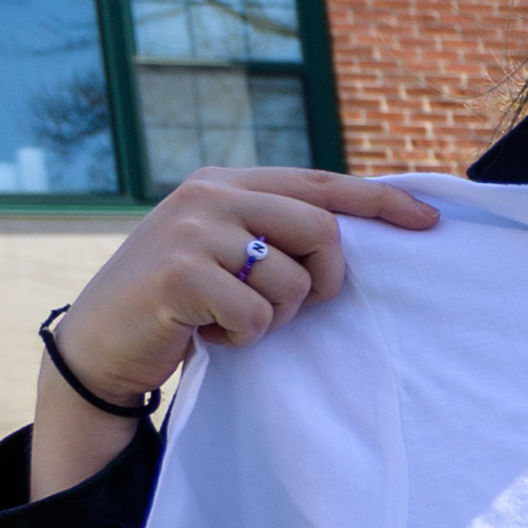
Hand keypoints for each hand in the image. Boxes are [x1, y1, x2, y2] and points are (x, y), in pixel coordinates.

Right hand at [59, 166, 441, 404]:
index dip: (380, 201)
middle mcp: (210, 195)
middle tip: (291, 307)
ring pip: (294, 279)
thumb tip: (350, 234)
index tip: (430, 221)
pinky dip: (244, 337)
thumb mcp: (223, 251)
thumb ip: (272, 232)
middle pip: (322, 230)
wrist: (97, 344)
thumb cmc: (175, 303)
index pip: (320, 183)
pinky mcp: (180, 274)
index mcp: (226, 183)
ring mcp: (192, 230)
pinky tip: (207, 332)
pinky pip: (257, 315)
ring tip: (231, 318)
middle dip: (326, 280)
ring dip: (276, 316)